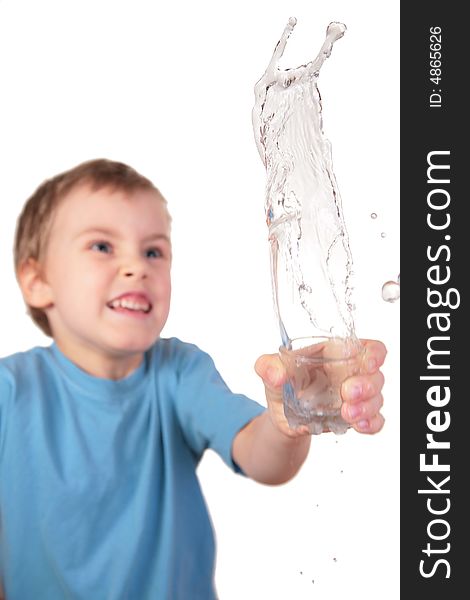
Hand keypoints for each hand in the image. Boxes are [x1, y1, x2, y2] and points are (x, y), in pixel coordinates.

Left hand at [255, 339, 386, 436]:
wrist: (279, 415)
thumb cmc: (281, 383)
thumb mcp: (268, 369)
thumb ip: (268, 366)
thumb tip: (276, 374)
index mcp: (335, 353)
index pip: (367, 347)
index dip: (374, 353)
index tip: (369, 362)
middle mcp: (350, 373)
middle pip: (375, 375)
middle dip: (366, 385)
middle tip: (347, 393)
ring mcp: (355, 397)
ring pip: (376, 398)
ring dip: (366, 406)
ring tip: (346, 413)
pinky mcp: (354, 417)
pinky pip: (374, 420)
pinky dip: (371, 423)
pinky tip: (359, 425)